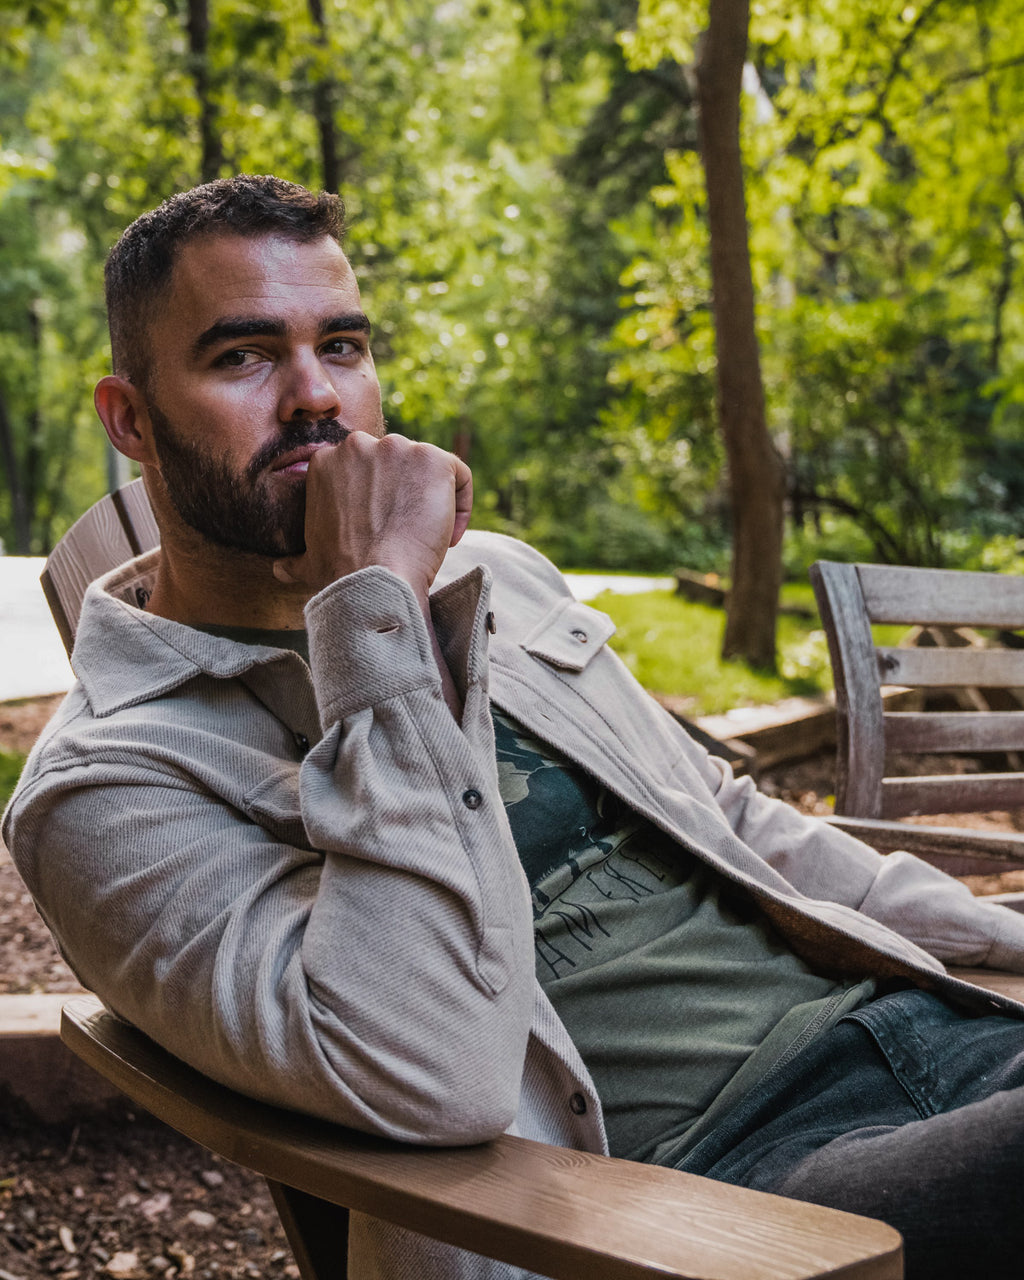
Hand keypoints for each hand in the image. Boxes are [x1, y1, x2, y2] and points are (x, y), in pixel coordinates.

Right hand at [272, 432, 472, 604]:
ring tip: (428, 540)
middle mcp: (360, 445)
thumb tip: (279, 570)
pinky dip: (461, 505)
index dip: (379, 503)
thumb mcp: (308, 562)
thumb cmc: (341, 575)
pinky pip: (459, 475)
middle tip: (407, 534)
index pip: (367, 470)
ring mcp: (398, 448)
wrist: (375, 579)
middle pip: (397, 465)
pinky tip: (450, 536)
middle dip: (405, 496)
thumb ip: (295, 559)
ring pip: (428, 470)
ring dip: (433, 502)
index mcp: (327, 460)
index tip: (383, 531)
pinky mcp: (432, 459)